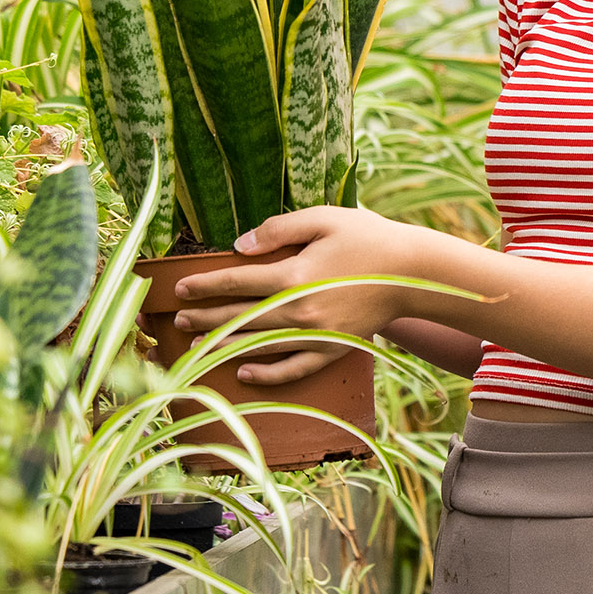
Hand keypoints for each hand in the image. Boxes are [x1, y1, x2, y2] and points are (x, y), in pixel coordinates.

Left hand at [173, 207, 427, 386]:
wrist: (412, 272)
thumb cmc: (366, 238)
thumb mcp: (323, 218)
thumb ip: (277, 228)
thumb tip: (239, 246)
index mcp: (295, 274)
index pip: (238, 282)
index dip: (205, 285)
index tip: (181, 288)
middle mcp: (301, 309)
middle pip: (241, 317)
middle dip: (206, 319)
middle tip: (180, 320)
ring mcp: (317, 334)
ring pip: (260, 345)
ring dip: (225, 346)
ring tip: (198, 346)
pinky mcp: (332, 349)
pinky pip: (294, 368)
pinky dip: (267, 374)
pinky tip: (244, 373)